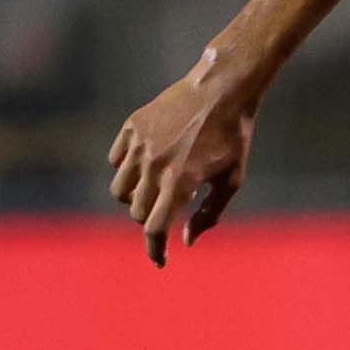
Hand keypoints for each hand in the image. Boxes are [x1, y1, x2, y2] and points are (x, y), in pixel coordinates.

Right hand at [108, 56, 259, 264]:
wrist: (221, 89)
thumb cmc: (233, 137)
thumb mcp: (231, 179)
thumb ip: (209, 214)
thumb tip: (186, 240)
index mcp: (181, 181)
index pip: (154, 228)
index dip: (155, 249)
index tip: (160, 260)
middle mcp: (155, 165)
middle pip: (136, 212)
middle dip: (150, 219)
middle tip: (167, 209)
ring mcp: (140, 144)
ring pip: (119, 189)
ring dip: (134, 198)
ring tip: (154, 189)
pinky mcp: (132, 127)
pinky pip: (116, 160)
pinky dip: (127, 169)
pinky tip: (146, 164)